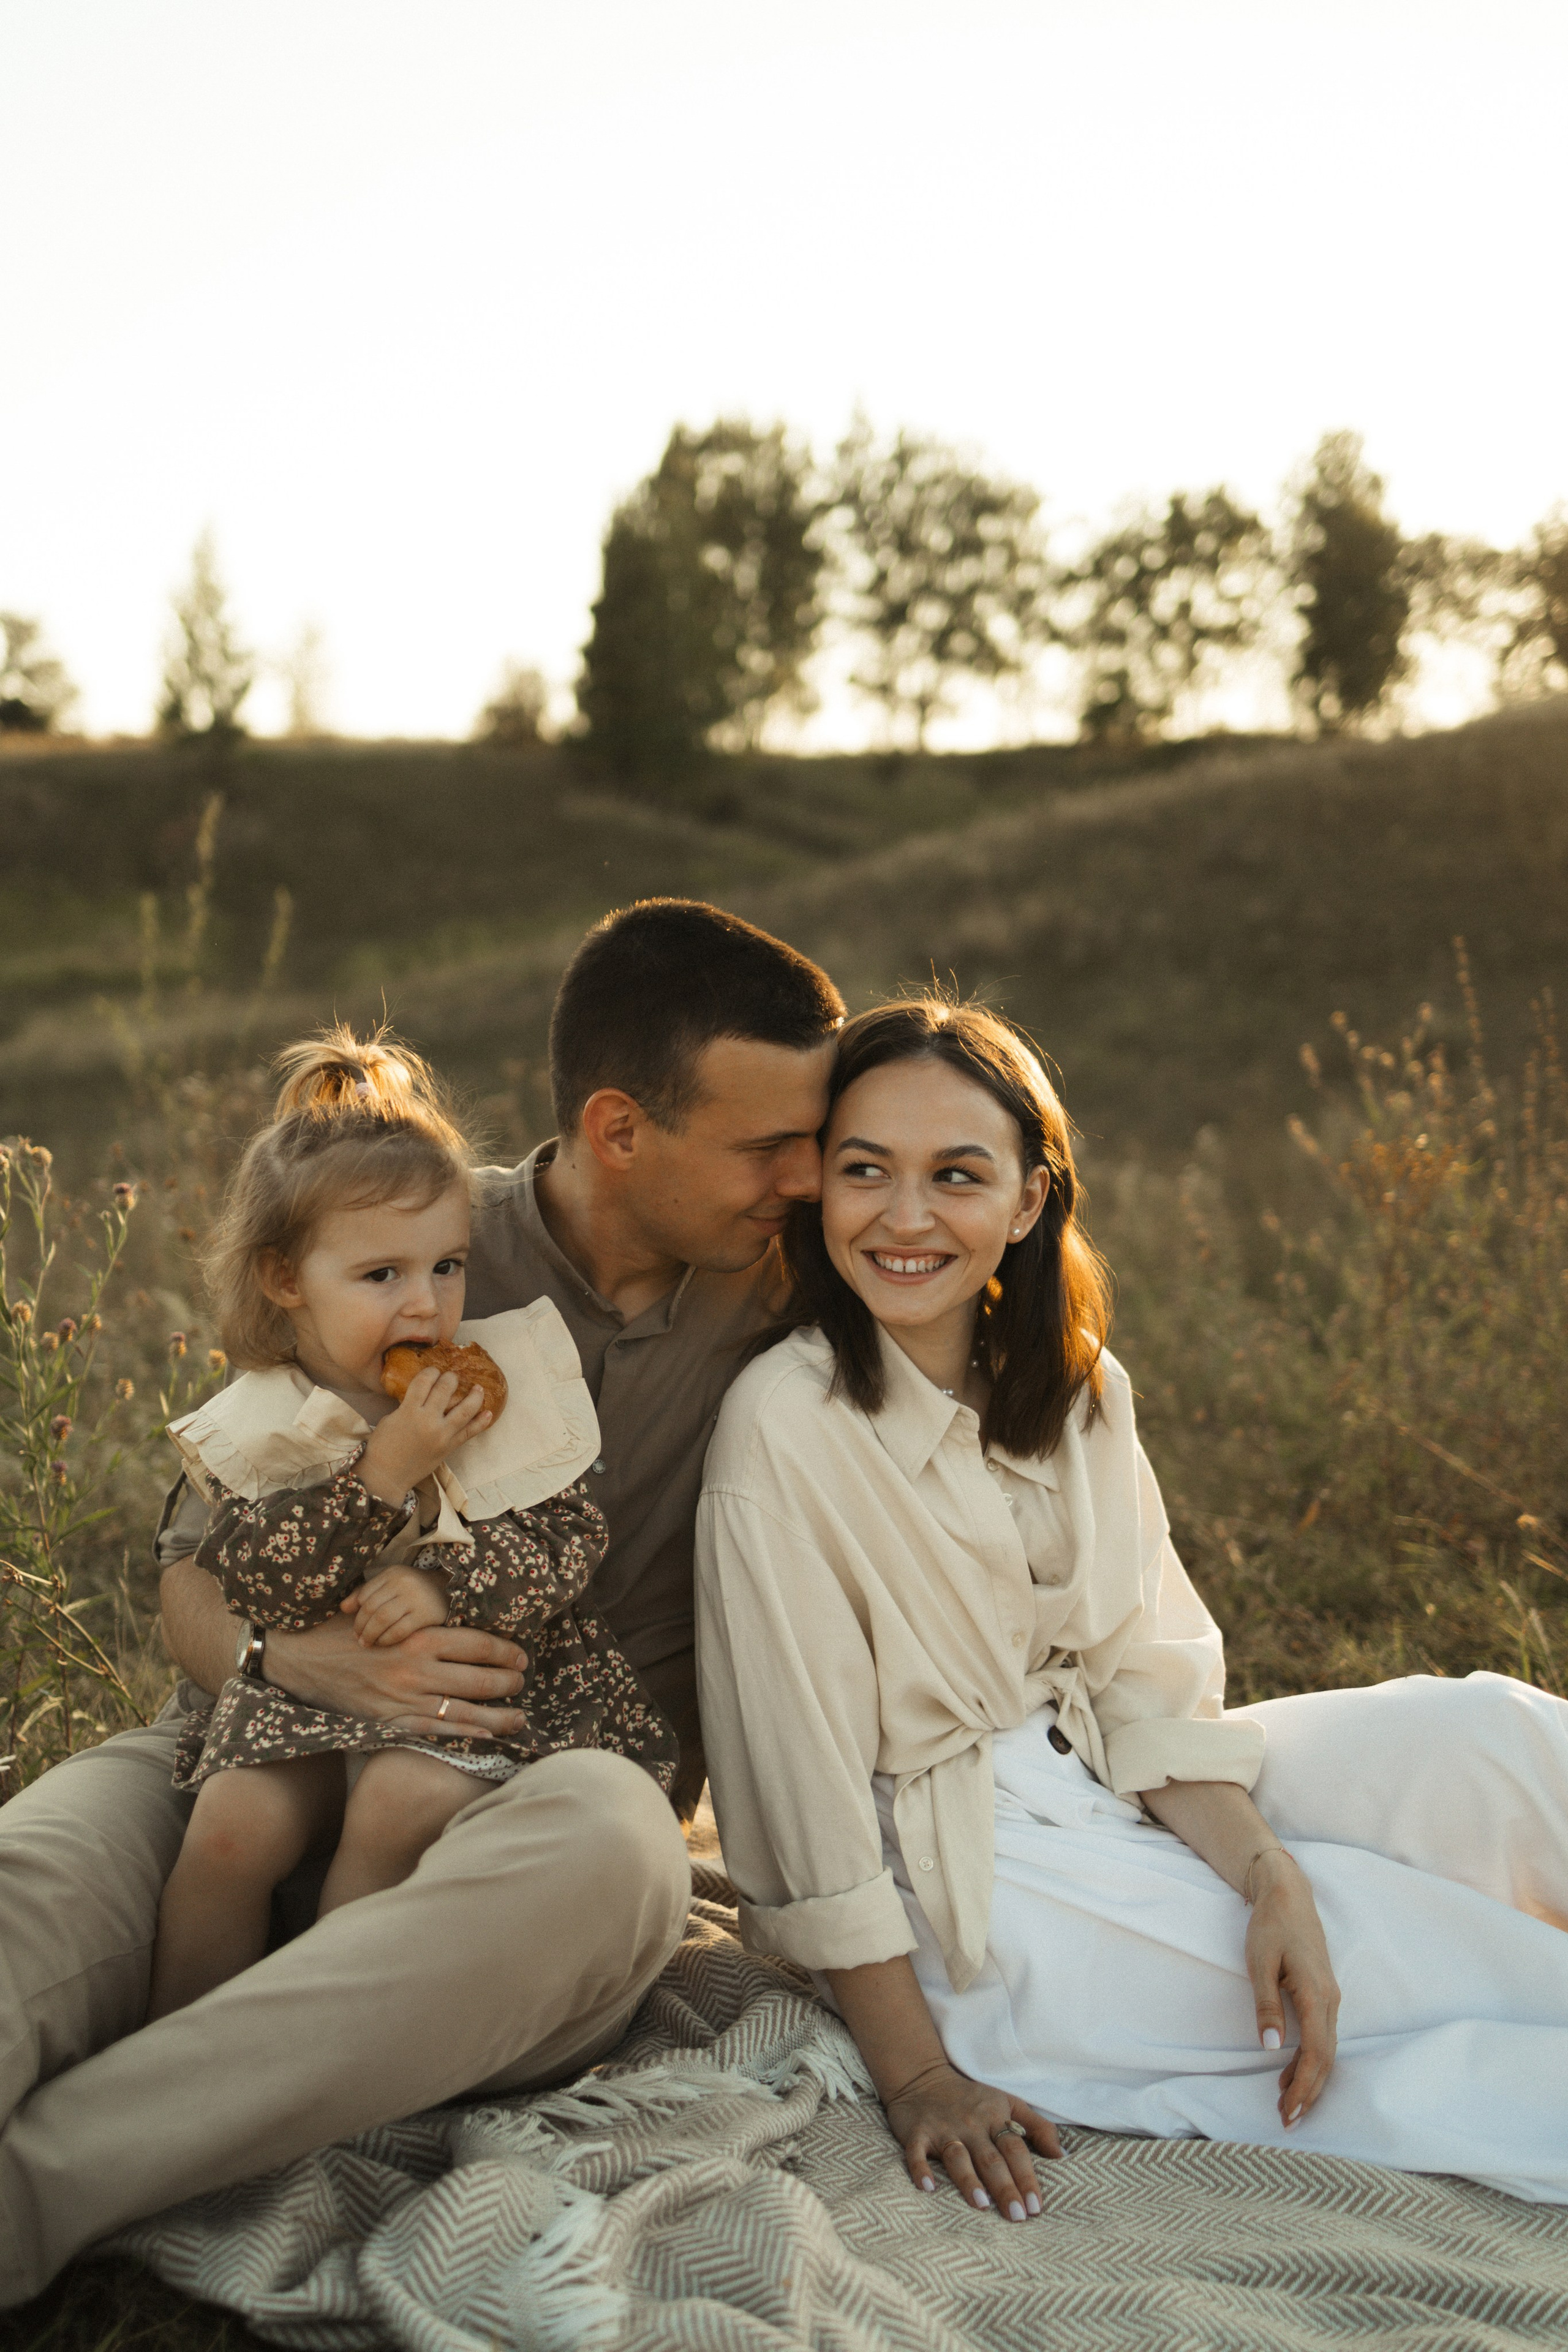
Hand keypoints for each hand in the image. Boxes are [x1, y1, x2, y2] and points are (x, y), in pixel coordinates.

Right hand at [263, 1612, 529, 1740]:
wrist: (297, 1656)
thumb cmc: (343, 1628)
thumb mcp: (383, 1608)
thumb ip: (417, 1608)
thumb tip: (453, 1593)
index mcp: (419, 1635)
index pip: (478, 1644)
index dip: (506, 1652)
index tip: (520, 1656)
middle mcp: (417, 1668)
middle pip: (480, 1678)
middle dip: (509, 1682)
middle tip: (522, 1682)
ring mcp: (404, 1698)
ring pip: (465, 1710)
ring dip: (498, 1715)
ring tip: (518, 1717)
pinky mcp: (389, 1722)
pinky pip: (436, 1731)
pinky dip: (465, 1735)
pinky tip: (487, 1736)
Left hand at [343, 1564, 448, 1648]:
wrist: (448, 1591)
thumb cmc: (413, 1590)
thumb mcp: (392, 1584)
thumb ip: (367, 1593)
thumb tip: (343, 1608)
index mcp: (392, 1573)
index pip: (365, 1595)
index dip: (357, 1613)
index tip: (355, 1626)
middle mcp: (403, 1583)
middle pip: (371, 1608)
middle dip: (361, 1626)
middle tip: (358, 1639)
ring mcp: (415, 1598)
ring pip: (382, 1620)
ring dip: (370, 1635)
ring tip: (367, 1643)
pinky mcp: (425, 1615)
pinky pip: (399, 1631)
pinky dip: (387, 1639)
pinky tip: (383, 1643)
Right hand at [359, 1367, 491, 1503]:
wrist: (387, 1476)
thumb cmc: (382, 1447)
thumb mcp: (391, 1418)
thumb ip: (408, 1405)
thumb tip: (423, 1395)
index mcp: (408, 1411)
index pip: (424, 1381)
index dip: (430, 1372)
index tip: (433, 1371)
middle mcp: (428, 1421)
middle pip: (445, 1389)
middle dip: (451, 1378)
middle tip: (452, 1377)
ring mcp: (441, 1435)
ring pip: (465, 1410)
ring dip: (474, 1396)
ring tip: (478, 1388)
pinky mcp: (449, 1447)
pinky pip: (470, 1433)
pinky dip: (481, 1422)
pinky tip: (488, 1413)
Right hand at [884, 2059, 1060, 2218]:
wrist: (923, 2076)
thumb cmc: (972, 2096)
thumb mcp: (1007, 2102)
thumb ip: (1037, 2127)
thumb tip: (1063, 2156)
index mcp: (994, 2117)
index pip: (1015, 2150)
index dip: (1027, 2177)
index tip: (1036, 2207)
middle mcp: (971, 2125)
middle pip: (991, 2159)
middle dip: (1005, 2188)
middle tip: (1017, 2216)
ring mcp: (943, 2129)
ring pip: (958, 2157)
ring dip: (969, 2181)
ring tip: (981, 2205)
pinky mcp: (916, 2132)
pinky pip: (917, 2152)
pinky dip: (920, 2169)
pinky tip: (927, 2188)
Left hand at [1245, 1849, 1340, 2126]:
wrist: (1288, 1893)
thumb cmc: (1271, 1925)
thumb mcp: (1260, 1962)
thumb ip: (1267, 2005)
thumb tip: (1269, 2047)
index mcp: (1316, 1995)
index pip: (1315, 2053)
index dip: (1304, 2086)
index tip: (1290, 2111)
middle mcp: (1330, 2000)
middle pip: (1326, 2059)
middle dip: (1310, 2093)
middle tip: (1289, 2121)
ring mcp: (1330, 1998)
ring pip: (1327, 2050)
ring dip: (1311, 2080)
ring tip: (1290, 2106)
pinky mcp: (1323, 1994)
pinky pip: (1322, 2036)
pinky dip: (1310, 2060)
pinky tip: (1291, 2073)